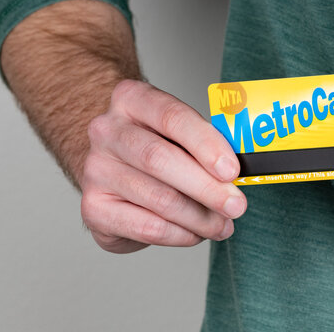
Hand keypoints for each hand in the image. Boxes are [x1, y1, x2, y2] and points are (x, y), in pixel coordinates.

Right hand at [80, 80, 245, 252]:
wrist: (115, 167)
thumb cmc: (156, 147)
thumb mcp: (179, 133)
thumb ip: (206, 145)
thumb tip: (239, 176)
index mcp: (132, 100)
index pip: (172, 117)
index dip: (206, 144)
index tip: (232, 170)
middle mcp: (107, 131)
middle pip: (160, 159)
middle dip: (206, 188)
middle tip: (236, 205)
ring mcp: (95, 170)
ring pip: (158, 198)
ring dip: (199, 217)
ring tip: (222, 225)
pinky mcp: (94, 208)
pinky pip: (146, 227)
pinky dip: (179, 234)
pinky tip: (195, 233)